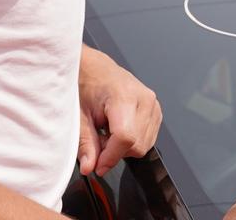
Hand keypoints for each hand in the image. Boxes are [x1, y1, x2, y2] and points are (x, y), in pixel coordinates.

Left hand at [77, 46, 161, 175]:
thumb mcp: (79, 115)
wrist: (95, 68)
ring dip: (124, 148)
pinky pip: (148, 139)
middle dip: (115, 152)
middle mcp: (144, 99)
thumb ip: (86, 143)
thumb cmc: (86, 84)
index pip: (125, 137)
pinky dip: (132, 141)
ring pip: (144, 145)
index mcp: (123, 96)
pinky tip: (119, 130)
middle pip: (136, 144)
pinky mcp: (156, 110)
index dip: (111, 156)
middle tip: (98, 141)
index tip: (98, 165)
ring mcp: (153, 104)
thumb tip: (90, 167)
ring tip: (108, 133)